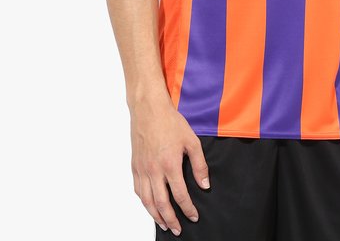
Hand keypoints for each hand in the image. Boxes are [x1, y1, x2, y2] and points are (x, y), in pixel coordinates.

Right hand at [130, 99, 210, 234]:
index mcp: (170, 165)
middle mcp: (154, 170)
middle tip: (178, 229)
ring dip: (156, 216)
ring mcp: (142, 169)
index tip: (194, 216)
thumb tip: (204, 185)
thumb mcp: (192, 141)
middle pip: (161, 204)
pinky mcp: (135, 166)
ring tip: (164, 224)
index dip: (188, 209)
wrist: (149, 109)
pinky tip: (149, 205)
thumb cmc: (170, 122)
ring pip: (147, 201)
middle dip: (171, 220)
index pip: (180, 195)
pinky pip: (138, 190)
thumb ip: (199, 165)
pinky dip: (143, 202)